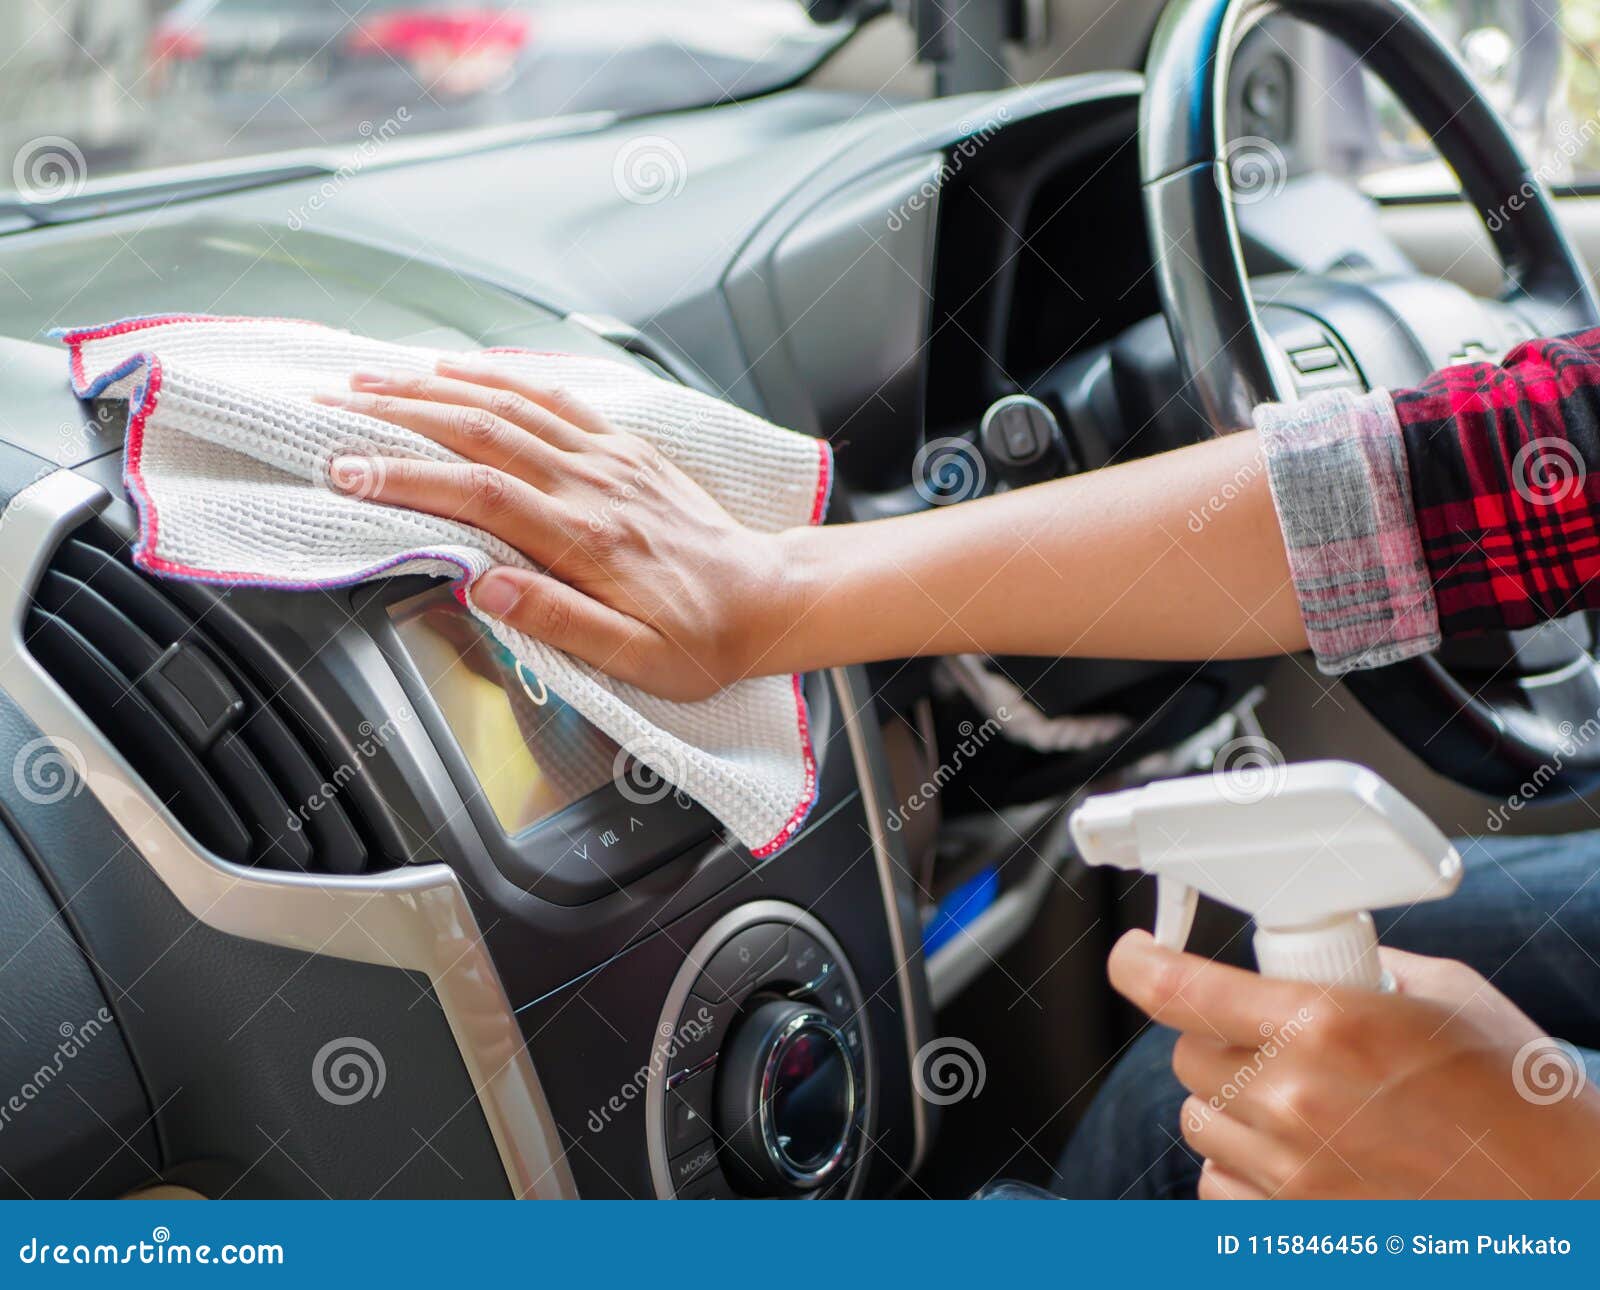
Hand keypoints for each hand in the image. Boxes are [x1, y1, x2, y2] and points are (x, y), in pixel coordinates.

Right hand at [318, 358, 791, 700]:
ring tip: (369, 379)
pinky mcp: (623, 447)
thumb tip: (480, 588)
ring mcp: (608, 458)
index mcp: (587, 539)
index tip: (347, 471)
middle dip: (396, 417)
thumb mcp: (635, 658)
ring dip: (433, 388)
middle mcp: (593, 485)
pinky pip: (553, 397)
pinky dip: (498, 376)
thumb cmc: (701, 638)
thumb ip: (557, 621)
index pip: (480, 495)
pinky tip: (458, 368)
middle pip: (479, 433)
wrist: (767, 598)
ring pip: (508, 405)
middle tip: (331, 409)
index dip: (407, 477)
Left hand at [1108, 929, 1599, 1198]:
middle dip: (1220, 1037)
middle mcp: (1293, 1101)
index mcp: (1323, 1026)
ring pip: (1199, 1121)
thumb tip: (1301, 954)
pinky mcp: (1296, 1230)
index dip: (1140, 963)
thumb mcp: (1441, 995)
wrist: (1566, 1205)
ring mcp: (1290, 1175)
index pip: (1176, 988)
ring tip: (1301, 1100)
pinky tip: (1303, 1155)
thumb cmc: (1519, 1102)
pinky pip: (1220, 1187)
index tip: (1136, 954)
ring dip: (1232, 1104)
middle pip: (1186, 1054)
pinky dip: (1246, 1168)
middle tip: (1275, 1036)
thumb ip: (1353, 968)